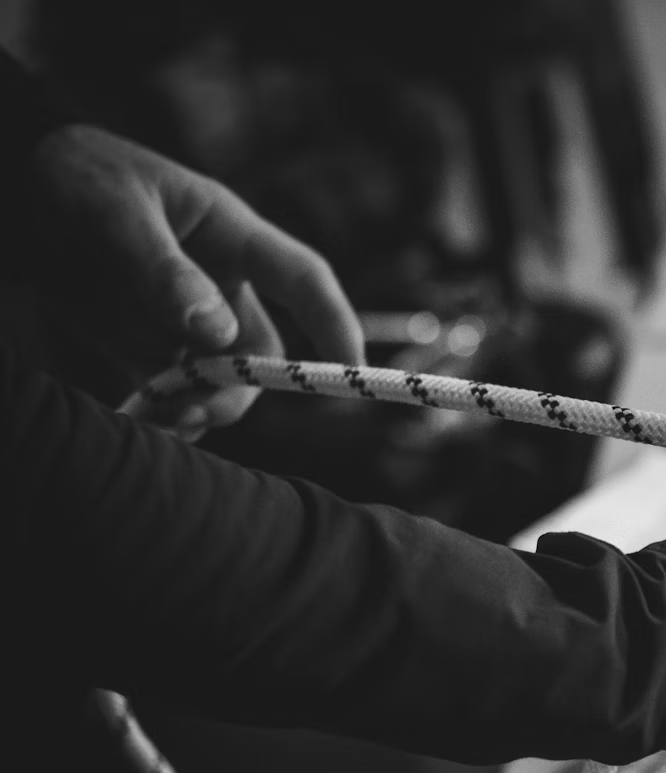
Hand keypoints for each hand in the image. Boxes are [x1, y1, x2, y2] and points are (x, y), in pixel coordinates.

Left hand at [29, 124, 364, 438]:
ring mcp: (184, 317)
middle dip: (239, 389)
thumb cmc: (76, 175)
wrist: (12, 183)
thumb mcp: (115, 212)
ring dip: (197, 407)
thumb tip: (217, 335)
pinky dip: (162, 414)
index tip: (350, 375)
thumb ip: (164, 273)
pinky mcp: (143, 342)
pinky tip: (139, 421)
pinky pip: (169, 391)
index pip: (303, 281)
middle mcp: (220, 282)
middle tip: (195, 411)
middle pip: (260, 353)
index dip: (335, 325)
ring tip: (157, 419)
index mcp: (231, 235)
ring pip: (217, 380)